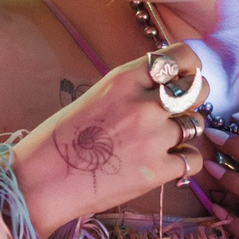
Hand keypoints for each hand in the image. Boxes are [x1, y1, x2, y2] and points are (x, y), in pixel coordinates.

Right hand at [12, 43, 206, 236]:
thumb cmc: (60, 140)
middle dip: (194, 98)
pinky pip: (193, 160)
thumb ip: (130, 89)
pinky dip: (184, 162)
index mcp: (123, 79)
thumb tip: (164, 88)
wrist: (41, 181)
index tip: (184, 76)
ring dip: (185, 132)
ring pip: (196, 124)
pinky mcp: (157, 171)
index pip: (180, 56)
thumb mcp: (95, 98)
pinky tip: (165, 164)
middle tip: (178, 111)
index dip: (189, 66)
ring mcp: (153, 137)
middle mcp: (143, 104)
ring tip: (163, 142)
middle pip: (198, 89)